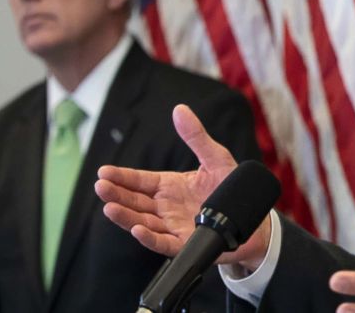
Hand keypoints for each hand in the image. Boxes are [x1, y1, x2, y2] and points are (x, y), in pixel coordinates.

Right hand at [94, 104, 271, 269]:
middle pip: (136, 202)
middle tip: (101, 187)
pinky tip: (136, 229)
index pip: (140, 181)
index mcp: (171, 186)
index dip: (122, 177)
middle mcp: (167, 207)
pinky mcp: (185, 243)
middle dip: (116, 195)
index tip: (103, 172)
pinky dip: (148, 237)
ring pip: (143, 222)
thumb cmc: (232, 188)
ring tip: (108, 208)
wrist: (253, 218)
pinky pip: (162, 242)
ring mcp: (174, 226)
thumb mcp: (215, 157)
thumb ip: (196, 136)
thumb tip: (180, 110)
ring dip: (125, 216)